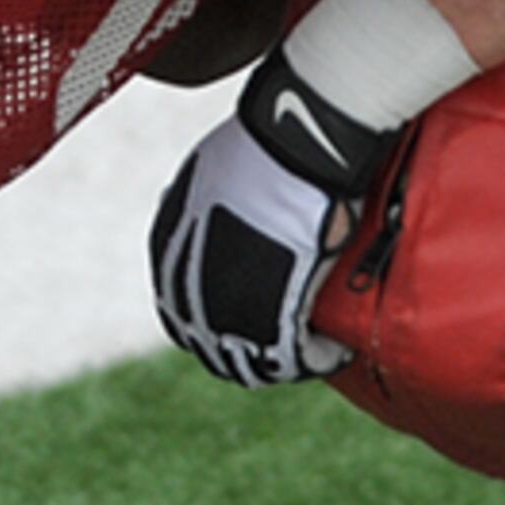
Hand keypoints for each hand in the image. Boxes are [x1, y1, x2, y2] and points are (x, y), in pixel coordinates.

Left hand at [146, 49, 399, 386]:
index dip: (216, 321)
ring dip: (282, 359)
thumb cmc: (265, 146)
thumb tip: (230, 209)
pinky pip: (289, 356)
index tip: (250, 318)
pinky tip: (335, 349)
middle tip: (288, 340)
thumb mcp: (216, 171)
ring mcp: (221, 308)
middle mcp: (183, 288)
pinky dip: (314, 357)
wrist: (293, 147)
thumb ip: (210, 202)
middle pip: (212, 343)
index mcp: (168, 251)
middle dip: (248, 347)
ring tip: (317, 347)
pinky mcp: (266, 319)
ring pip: (249, 358)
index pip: (183, 310)